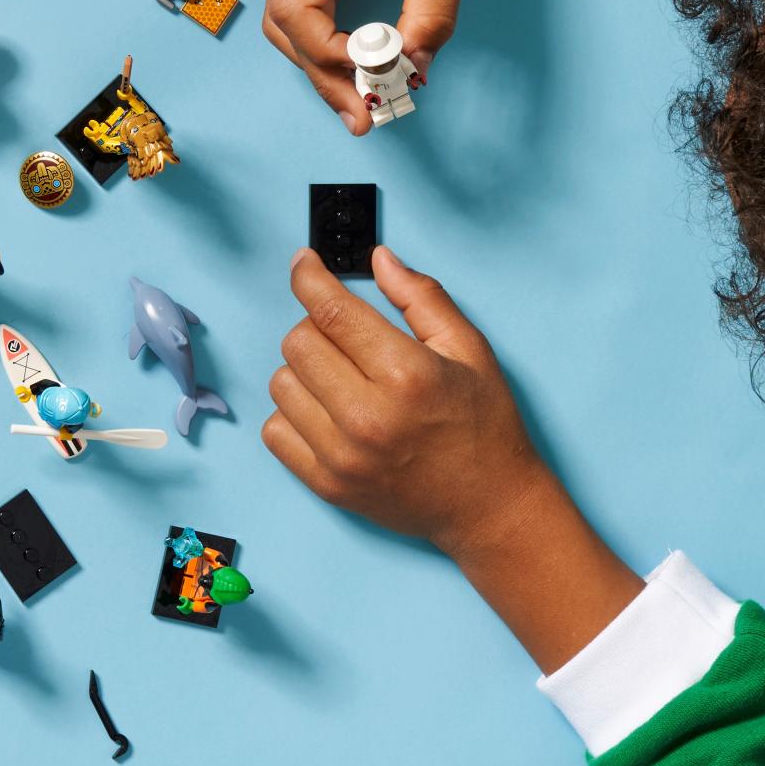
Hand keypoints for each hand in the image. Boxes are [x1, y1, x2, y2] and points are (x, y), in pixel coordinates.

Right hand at [264, 0, 482, 134]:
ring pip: (290, 18)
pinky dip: (329, 37)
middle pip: (285, 23)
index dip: (329, 56)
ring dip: (323, 61)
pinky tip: (359, 64)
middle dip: (323, 74)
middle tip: (364, 116)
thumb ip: (430, 20)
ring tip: (363, 100)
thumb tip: (413, 73)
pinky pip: (307, 2)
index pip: (297, 12)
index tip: (374, 79)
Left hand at [264, 247, 550, 560]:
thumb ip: (421, 298)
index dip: (308, 277)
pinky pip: (276, 430)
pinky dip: (294, 413)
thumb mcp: (470, 349)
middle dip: (317, 325)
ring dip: (305, 369)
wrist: (488, 505)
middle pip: (298, 342)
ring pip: (281, 383)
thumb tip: (378, 260)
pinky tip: (328, 411)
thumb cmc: (484, 425)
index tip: (303, 264)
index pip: (330, 311)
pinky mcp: (327, 485)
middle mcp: (367, 415)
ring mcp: (342, 455)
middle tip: (346, 334)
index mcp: (406, 373)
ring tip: (341, 377)